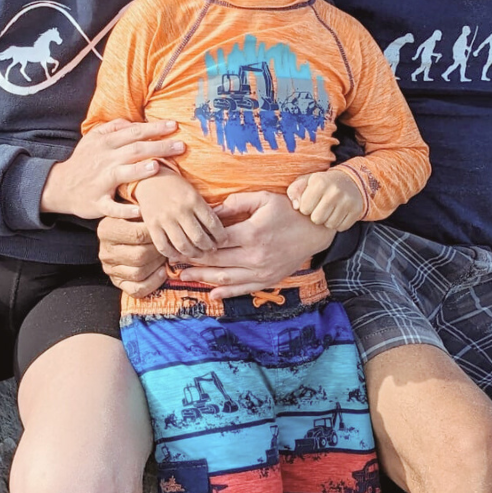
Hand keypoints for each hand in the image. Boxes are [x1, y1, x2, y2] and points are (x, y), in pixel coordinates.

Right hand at [39, 119, 184, 219]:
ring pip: (122, 174)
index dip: (154, 128)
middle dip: (158, 147)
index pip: (134, 132)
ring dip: (140, 171)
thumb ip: (113, 127)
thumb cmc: (84, 161)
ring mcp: (100, 181)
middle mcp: (105, 160)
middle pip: (134, 150)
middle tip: (181, 146)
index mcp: (106, 143)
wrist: (60, 186)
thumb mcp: (93, 138)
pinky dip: (124, 210)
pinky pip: (111, 207)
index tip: (174, 125)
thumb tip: (134, 121)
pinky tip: (140, 211)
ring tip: (157, 167)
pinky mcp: (97, 202)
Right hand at [96, 212, 168, 297]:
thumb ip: (142, 208)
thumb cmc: (134, 218)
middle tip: (169, 245)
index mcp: (106, 230)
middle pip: (139, 255)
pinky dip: (153, 282)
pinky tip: (162, 271)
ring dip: (157, 265)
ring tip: (165, 256)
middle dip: (159, 252)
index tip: (166, 229)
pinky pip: (137, 289)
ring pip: (139, 273)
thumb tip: (155, 212)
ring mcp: (110, 269)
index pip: (137, 234)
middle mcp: (105, 251)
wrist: (122, 232)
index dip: (156, 234)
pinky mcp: (118, 282)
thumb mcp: (133, 207)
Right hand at [135, 171, 226, 261]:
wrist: (149, 178)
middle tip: (211, 249)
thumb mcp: (193, 192)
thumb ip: (204, 209)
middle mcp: (180, 210)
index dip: (221, 236)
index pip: (213, 224)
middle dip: (208, 247)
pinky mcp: (152, 225)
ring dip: (194, 254)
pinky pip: (163, 246)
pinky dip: (173, 254)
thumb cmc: (175, 186)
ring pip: (183, 245)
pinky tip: (179, 254)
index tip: (223, 240)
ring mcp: (165, 219)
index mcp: (194, 200)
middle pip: (199, 238)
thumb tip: (216, 230)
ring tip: (199, 254)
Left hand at [176, 190, 326, 299]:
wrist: (316, 230)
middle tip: (175, 261)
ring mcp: (262, 271)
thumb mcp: (263, 199)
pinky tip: (212, 293)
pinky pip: (244, 289)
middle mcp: (255, 256)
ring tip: (185, 276)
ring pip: (226, 279)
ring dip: (204, 278)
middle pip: (216, 261)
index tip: (180, 243)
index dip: (195, 244)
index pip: (215, 242)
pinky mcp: (269, 279)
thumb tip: (211, 211)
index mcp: (252, 234)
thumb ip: (236, 203)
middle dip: (193, 261)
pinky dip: (227, 293)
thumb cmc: (289, 211)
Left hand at [287, 168, 364, 231]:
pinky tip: (338, 213)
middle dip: (316, 216)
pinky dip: (338, 224)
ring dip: (327, 220)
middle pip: (317, 219)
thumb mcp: (305, 181)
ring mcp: (347, 201)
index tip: (311, 202)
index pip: (304, 209)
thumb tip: (296, 206)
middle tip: (320, 207)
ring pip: (329, 225)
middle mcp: (334, 191)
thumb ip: (294, 191)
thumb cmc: (322, 184)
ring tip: (329, 210)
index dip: (305, 207)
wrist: (350, 181)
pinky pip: (341, 227)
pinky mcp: (356, 210)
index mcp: (319, 182)